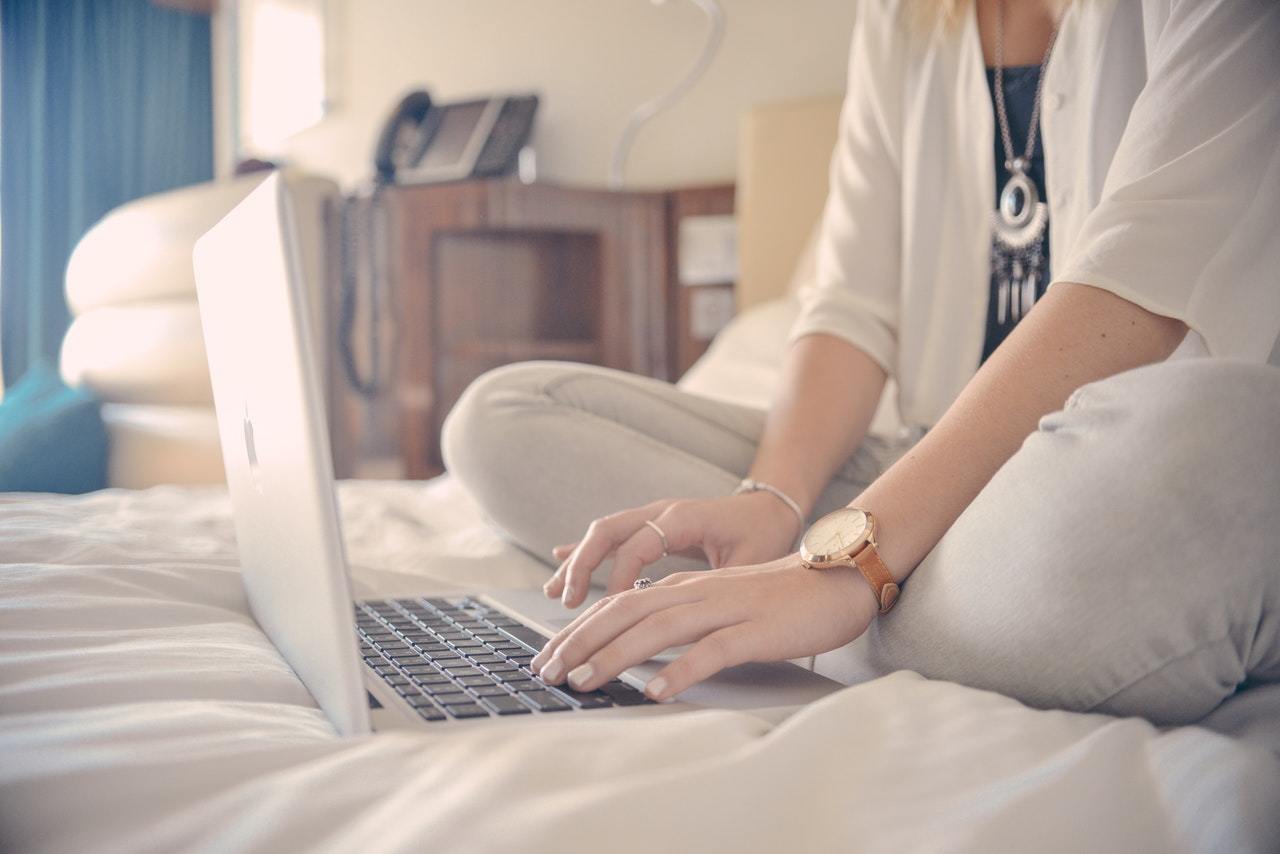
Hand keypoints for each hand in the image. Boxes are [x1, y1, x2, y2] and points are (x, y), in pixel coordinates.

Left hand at [530, 555, 878, 700]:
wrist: (837, 579)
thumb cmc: (779, 598)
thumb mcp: (720, 602)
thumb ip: (682, 616)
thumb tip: (639, 644)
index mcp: (686, 588)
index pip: (618, 605)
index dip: (578, 630)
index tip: (548, 657)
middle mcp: (697, 593)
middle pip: (625, 613)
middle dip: (580, 642)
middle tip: (547, 671)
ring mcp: (726, 609)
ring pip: (658, 629)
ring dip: (615, 656)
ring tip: (583, 681)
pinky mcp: (755, 630)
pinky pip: (712, 650)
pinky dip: (681, 670)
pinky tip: (656, 690)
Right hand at [544, 492, 803, 607]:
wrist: (771, 506)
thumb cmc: (764, 534)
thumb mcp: (750, 561)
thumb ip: (720, 583)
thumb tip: (694, 618)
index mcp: (685, 517)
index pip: (639, 545)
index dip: (621, 577)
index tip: (611, 609)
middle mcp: (662, 511)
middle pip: (608, 531)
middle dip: (582, 566)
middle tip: (567, 602)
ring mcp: (653, 515)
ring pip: (603, 533)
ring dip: (577, 562)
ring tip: (554, 594)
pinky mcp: (651, 525)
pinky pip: (611, 536)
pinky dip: (585, 552)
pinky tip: (561, 564)